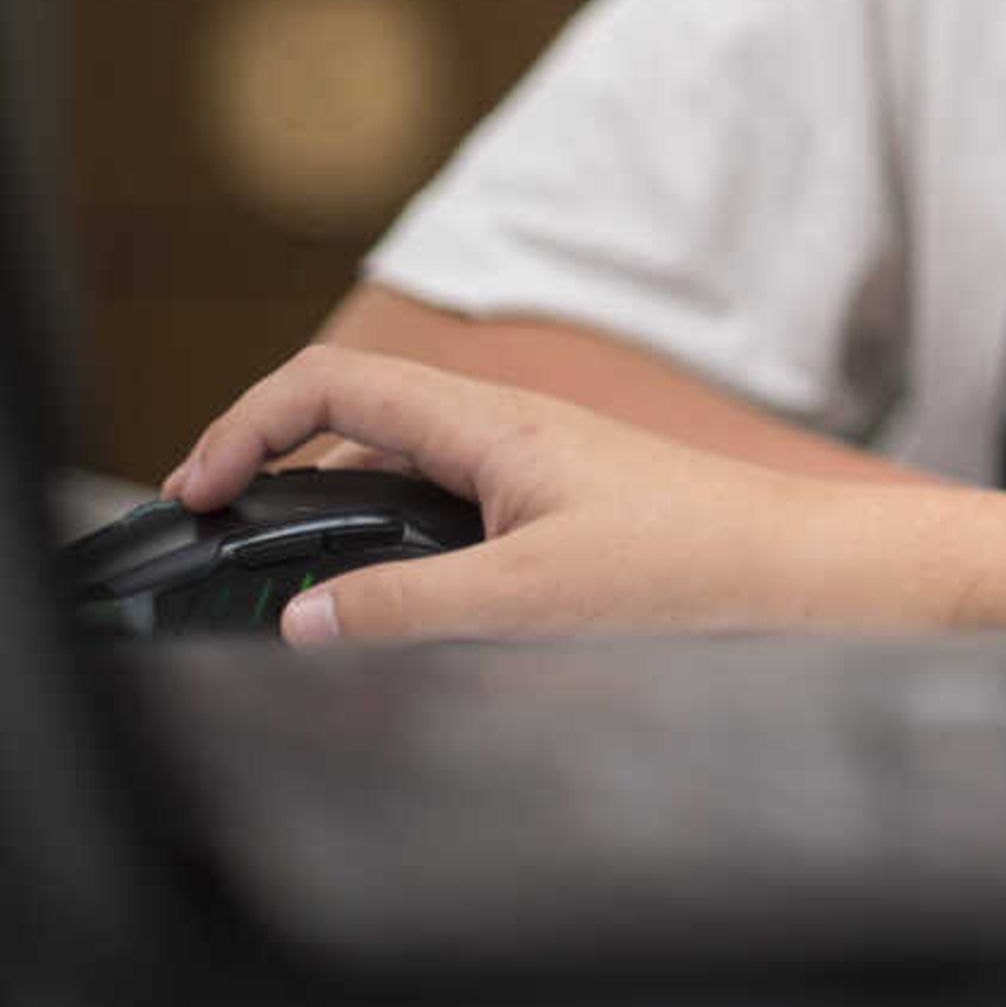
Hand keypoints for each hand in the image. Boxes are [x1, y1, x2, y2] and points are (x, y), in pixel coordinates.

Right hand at [166, 345, 900, 644]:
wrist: (808, 569)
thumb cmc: (697, 568)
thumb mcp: (533, 599)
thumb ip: (406, 609)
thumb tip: (302, 621)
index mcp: (494, 424)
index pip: (336, 384)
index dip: (248, 424)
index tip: (198, 489)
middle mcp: (510, 429)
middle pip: (358, 415)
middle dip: (275, 459)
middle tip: (217, 528)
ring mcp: (537, 462)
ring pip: (404, 460)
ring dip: (333, 498)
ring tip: (279, 562)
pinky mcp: (564, 502)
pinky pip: (449, 497)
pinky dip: (391, 528)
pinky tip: (382, 584)